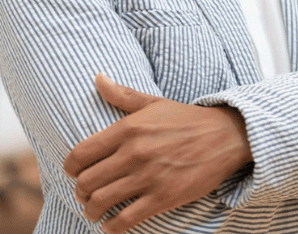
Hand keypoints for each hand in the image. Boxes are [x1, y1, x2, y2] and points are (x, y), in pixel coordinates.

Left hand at [64, 74, 250, 232]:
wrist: (227, 136)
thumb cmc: (188, 120)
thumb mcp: (154, 103)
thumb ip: (122, 95)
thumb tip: (97, 77)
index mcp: (128, 128)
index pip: (80, 154)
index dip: (71, 168)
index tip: (75, 173)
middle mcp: (134, 153)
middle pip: (87, 182)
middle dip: (80, 192)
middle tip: (85, 195)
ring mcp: (149, 176)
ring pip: (101, 202)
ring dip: (91, 210)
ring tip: (95, 211)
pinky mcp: (163, 197)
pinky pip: (125, 220)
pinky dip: (112, 227)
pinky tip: (111, 225)